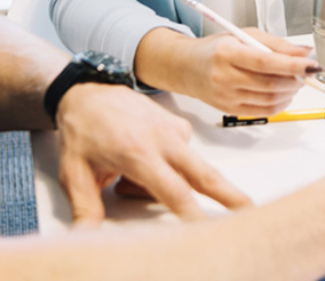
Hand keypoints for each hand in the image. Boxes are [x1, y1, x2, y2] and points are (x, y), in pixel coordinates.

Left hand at [54, 83, 252, 225]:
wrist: (88, 89)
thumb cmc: (83, 128)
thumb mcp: (74, 171)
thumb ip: (85, 208)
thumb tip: (84, 235)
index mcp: (138, 152)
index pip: (173, 191)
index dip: (192, 213)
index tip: (206, 229)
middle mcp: (163, 140)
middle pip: (205, 175)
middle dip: (231, 196)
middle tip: (250, 212)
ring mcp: (175, 130)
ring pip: (191, 169)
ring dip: (174, 184)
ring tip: (128, 177)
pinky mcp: (180, 125)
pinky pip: (184, 157)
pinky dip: (169, 167)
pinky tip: (144, 160)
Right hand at [175, 30, 315, 115]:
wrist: (187, 68)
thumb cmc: (217, 48)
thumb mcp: (244, 35)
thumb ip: (276, 43)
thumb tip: (304, 52)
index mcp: (227, 53)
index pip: (265, 62)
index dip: (293, 65)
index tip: (312, 64)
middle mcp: (224, 77)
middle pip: (270, 84)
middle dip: (296, 79)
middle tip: (307, 71)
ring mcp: (226, 97)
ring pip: (270, 99)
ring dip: (291, 91)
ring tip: (295, 80)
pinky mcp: (229, 109)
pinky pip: (263, 111)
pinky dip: (281, 103)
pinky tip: (284, 93)